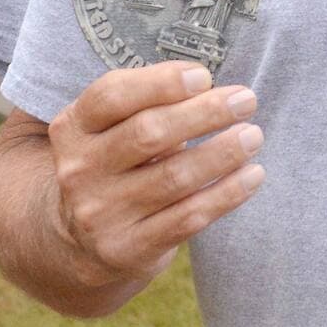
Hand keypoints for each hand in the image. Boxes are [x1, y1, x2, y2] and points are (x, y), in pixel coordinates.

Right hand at [44, 61, 265, 286]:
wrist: (82, 243)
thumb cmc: (117, 164)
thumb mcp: (112, 129)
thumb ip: (148, 105)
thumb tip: (211, 90)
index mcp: (72, 128)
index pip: (111, 95)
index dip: (160, 81)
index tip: (204, 76)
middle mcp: (79, 171)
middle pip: (147, 133)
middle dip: (204, 113)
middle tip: (246, 100)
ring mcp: (100, 214)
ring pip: (173, 177)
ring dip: (222, 153)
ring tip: (253, 136)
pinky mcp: (127, 250)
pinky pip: (188, 217)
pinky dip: (226, 193)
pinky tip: (253, 175)